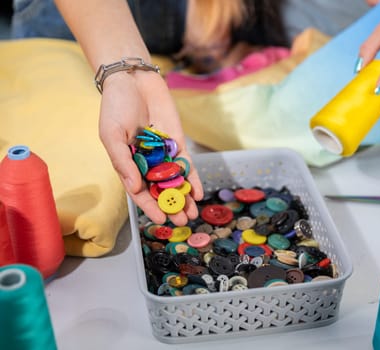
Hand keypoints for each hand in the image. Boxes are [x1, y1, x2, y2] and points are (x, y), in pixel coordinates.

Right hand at [98, 70, 203, 224]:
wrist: (133, 79)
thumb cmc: (115, 106)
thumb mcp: (111, 135)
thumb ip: (122, 162)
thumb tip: (136, 188)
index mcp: (127, 164)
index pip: (139, 191)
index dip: (150, 206)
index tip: (160, 219)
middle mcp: (146, 162)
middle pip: (160, 190)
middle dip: (172, 206)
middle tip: (182, 221)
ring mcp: (163, 154)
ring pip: (176, 181)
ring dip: (184, 197)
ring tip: (193, 213)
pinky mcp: (178, 143)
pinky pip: (187, 164)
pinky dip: (193, 178)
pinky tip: (199, 193)